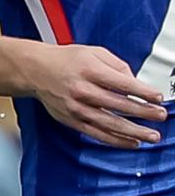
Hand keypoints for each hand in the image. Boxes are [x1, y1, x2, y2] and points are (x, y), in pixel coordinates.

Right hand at [13, 40, 167, 148]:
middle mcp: (82, 90)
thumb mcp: (93, 52)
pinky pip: (97, 133)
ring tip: (152, 135)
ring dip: (134, 131)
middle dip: (144, 112)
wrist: (35, 70)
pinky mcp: (72, 120)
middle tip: (161, 115)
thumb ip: (118, 65)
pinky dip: (116, 140)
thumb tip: (136, 83)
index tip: (158, 97)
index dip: (144, 92)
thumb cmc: (65, 60)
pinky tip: (131, 142)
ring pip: (110, 123)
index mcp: (89, 70)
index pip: (123, 84)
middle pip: (119, 105)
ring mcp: (76, 107)